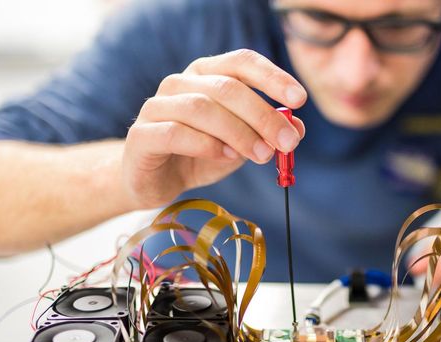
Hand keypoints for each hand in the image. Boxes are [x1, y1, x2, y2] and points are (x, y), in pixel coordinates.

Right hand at [122, 49, 306, 208]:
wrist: (154, 181)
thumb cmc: (200, 155)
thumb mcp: (241, 145)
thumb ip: (266, 134)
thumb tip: (298, 128)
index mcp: (206, 74)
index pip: (242, 62)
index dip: (272, 77)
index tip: (300, 99)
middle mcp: (180, 83)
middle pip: (227, 87)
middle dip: (263, 115)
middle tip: (288, 142)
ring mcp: (157, 106)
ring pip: (202, 108)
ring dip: (239, 133)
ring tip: (262, 155)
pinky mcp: (141, 135)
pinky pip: (175, 132)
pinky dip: (206, 144)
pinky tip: (226, 157)